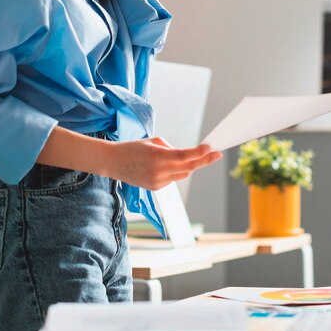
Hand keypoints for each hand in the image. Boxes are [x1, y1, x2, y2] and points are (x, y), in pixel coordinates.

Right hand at [99, 137, 220, 190]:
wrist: (113, 162)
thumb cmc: (133, 147)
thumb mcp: (153, 141)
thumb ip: (171, 149)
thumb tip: (186, 157)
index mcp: (157, 156)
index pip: (183, 156)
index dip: (199, 153)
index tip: (210, 148)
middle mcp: (158, 171)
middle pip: (188, 167)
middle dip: (203, 160)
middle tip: (217, 154)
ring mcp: (157, 182)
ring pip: (182, 174)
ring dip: (186, 165)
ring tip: (177, 157)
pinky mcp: (155, 188)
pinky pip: (173, 179)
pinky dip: (173, 171)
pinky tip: (161, 166)